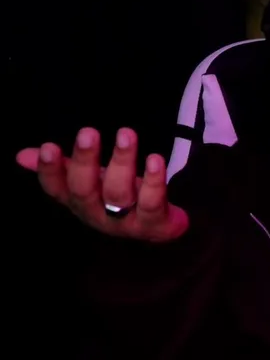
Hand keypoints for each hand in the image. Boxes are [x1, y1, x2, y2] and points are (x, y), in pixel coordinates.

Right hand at [16, 127, 187, 242]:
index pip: (56, 188)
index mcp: (77, 200)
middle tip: (88, 133)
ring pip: (118, 193)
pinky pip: (152, 203)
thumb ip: (62, 167)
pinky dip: (154, 181)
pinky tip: (155, 160)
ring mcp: (124, 223)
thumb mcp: (88, 181)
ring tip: (126, 134)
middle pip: (85, 190)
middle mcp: (96, 213)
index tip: (49, 147)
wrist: (157, 226)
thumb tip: (22, 155)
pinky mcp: (153, 223)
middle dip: (85, 161)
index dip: (50, 171)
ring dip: (122, 162)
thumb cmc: (117, 197)